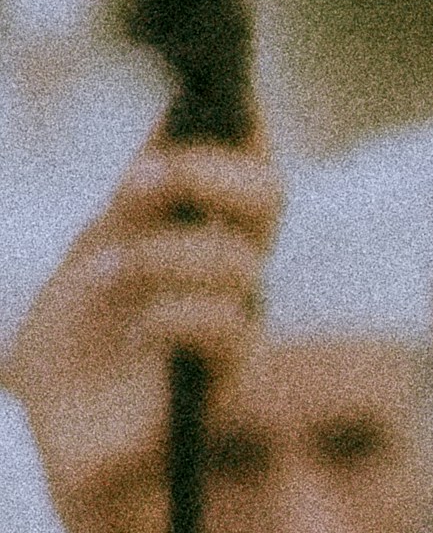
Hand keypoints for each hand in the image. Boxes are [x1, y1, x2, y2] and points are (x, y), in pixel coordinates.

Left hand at [7, 141, 281, 532]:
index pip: (246, 158)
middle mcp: (234, 271)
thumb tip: (177, 109)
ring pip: (239, 260)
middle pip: (269, 194)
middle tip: (135, 179)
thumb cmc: (77, 349)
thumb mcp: (96, 249)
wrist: (62, 442)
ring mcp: (237, 323)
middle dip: (205, 172)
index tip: (204, 90)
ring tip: (99, 276)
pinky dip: (174, 314)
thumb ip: (139, 196)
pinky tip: (136, 332)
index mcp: (204, 230)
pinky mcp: (227, 380)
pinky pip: (227, 327)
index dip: (239, 119)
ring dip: (159, 256)